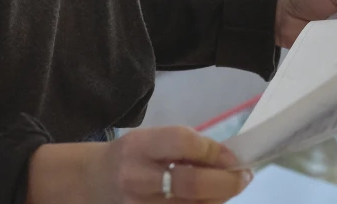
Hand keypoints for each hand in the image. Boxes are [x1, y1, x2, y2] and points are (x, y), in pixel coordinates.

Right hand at [26, 125, 251, 203]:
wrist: (92, 182)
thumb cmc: (131, 155)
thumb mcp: (151, 139)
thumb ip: (185, 146)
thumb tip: (227, 158)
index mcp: (140, 146)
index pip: (183, 143)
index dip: (214, 151)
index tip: (234, 156)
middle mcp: (138, 178)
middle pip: (191, 185)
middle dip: (225, 182)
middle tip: (244, 177)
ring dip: (219, 199)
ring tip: (230, 188)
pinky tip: (210, 201)